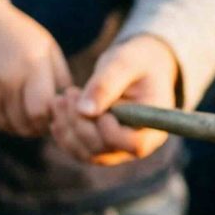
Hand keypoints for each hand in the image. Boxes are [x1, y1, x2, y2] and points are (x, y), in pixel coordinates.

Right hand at [0, 0, 69, 135]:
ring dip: (19, 126)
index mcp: (30, 65)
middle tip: (42, 120)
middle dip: (37, 126)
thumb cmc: (21, 38)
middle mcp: (4, 78)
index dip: (50, 119)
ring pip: (7, 126)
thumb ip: (62, 79)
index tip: (54, 115)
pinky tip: (7, 108)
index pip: (41, 111)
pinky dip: (1, 121)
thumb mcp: (48, 49)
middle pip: (24, 123)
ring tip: (26, 113)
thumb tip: (72, 110)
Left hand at [50, 34, 178, 164]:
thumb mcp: (125, 62)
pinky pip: (78, 150)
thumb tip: (84, 111)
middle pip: (105, 150)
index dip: (111, 130)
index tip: (97, 105)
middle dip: (81, 123)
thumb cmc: (138, 60)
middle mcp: (139, 144)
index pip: (135, 145)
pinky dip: (63, 133)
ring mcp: (119, 149)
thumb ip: (106, 84)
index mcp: (155, 125)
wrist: (138, 65)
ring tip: (60, 99)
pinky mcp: (102, 146)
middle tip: (69, 93)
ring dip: (68, 129)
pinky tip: (59, 110)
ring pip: (87, 154)